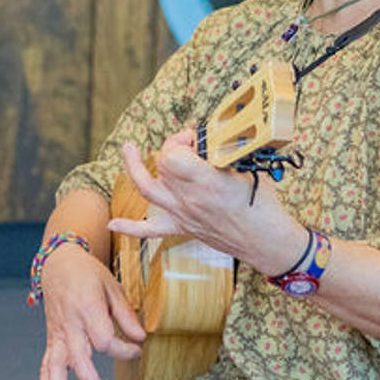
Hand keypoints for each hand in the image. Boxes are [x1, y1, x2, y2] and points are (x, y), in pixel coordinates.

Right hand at [38, 244, 145, 379]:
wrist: (58, 264)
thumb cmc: (88, 274)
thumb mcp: (112, 286)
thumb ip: (125, 314)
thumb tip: (140, 337)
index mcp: (86, 309)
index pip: (104, 340)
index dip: (123, 350)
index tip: (137, 349)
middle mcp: (70, 324)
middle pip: (79, 357)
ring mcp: (58, 333)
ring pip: (55, 364)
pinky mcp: (52, 338)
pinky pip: (46, 363)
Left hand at [107, 130, 305, 274]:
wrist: (267, 241)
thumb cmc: (264, 205)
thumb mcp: (250, 169)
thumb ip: (228, 152)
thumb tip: (214, 139)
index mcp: (207, 181)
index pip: (174, 154)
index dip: (181, 140)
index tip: (196, 138)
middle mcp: (190, 199)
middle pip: (163, 165)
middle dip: (172, 147)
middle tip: (190, 144)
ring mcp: (183, 214)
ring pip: (147, 190)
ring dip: (134, 169)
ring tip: (128, 150)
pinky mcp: (183, 228)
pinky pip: (150, 231)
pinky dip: (129, 227)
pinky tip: (112, 224)